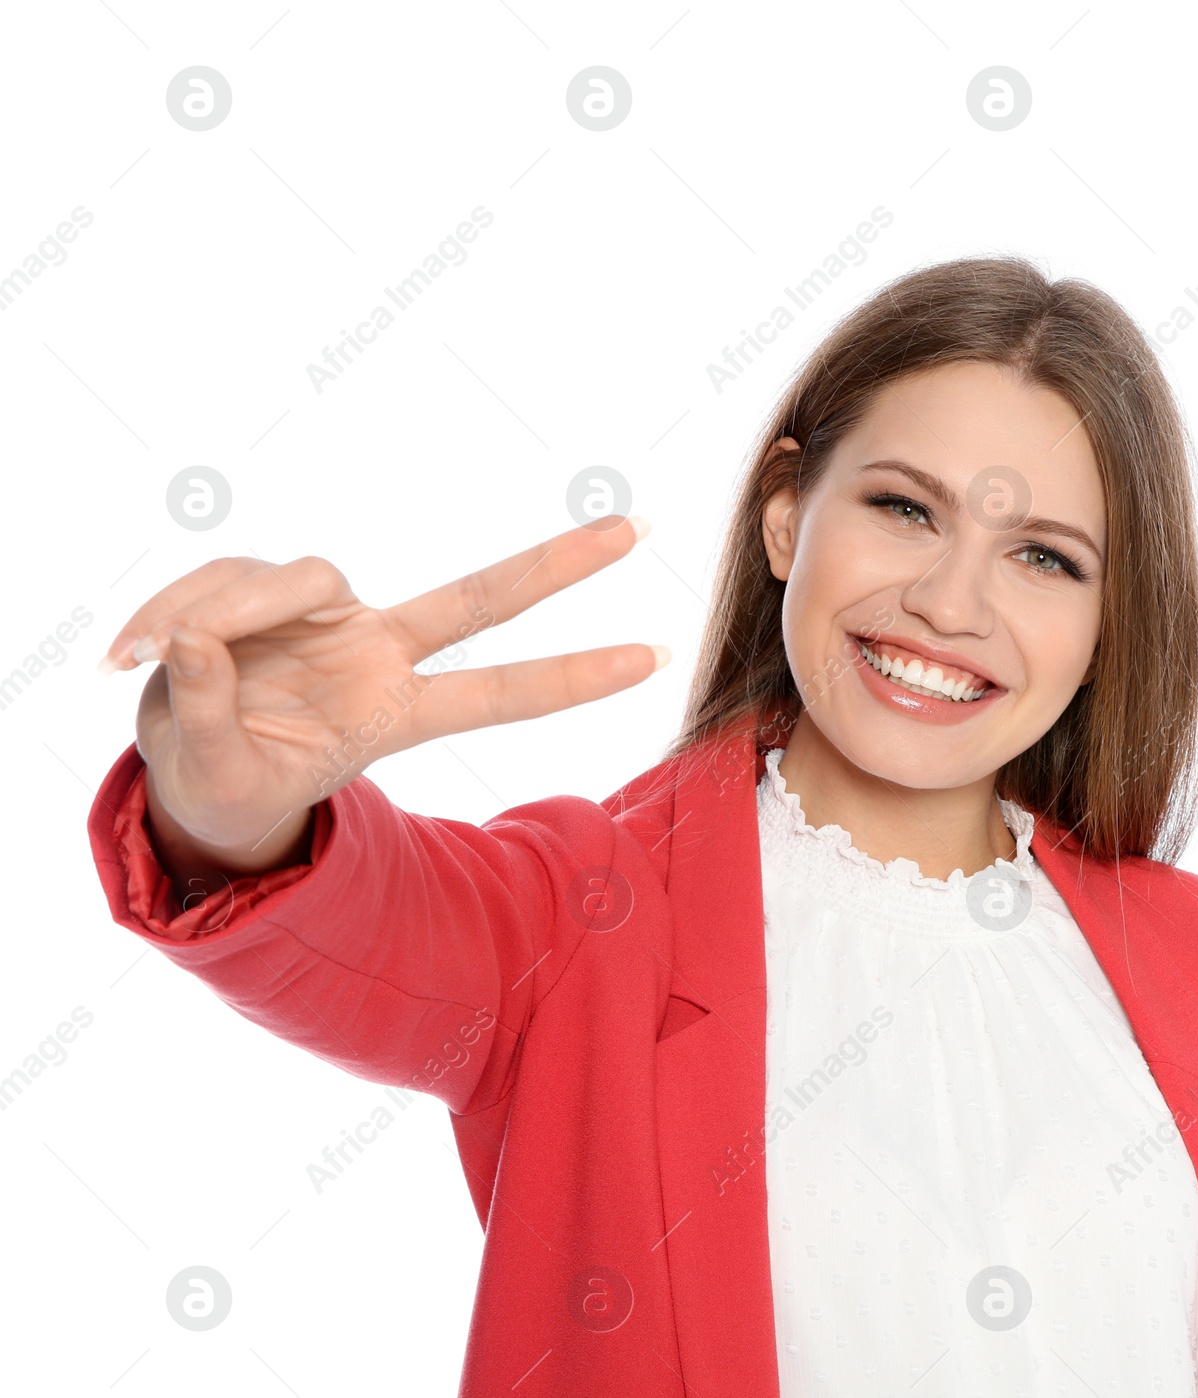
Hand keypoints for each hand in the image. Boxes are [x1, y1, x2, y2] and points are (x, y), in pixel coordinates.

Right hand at [99, 516, 666, 871]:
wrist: (190, 770)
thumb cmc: (226, 781)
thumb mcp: (215, 774)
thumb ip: (204, 714)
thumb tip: (191, 643)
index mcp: (391, 713)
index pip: (500, 693)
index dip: (575, 676)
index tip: (657, 658)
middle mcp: (378, 649)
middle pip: (482, 597)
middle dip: (561, 564)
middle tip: (644, 530)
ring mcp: (331, 611)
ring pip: (300, 578)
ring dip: (229, 615)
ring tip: (158, 663)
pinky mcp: (271, 583)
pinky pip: (230, 578)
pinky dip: (180, 610)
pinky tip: (139, 651)